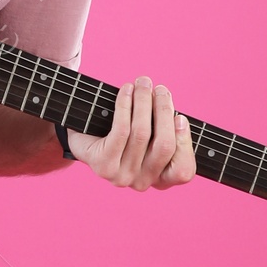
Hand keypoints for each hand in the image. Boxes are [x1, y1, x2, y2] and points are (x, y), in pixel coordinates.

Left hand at [67, 77, 194, 190]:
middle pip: (164, 146)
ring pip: (142, 133)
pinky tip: (126, 90)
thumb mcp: (148, 135)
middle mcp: (141, 182)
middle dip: (164, 111)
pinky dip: (125, 106)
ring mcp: (122, 176)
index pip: (183, 171)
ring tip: (143, 83)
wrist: (81, 139)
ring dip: (144, 102)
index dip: (185, 142)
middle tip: (160, 89)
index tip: (180, 116)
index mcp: (159, 180)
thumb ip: (165, 130)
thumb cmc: (120, 134)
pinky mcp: (103, 165)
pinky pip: (121, 130)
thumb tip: (176, 117)